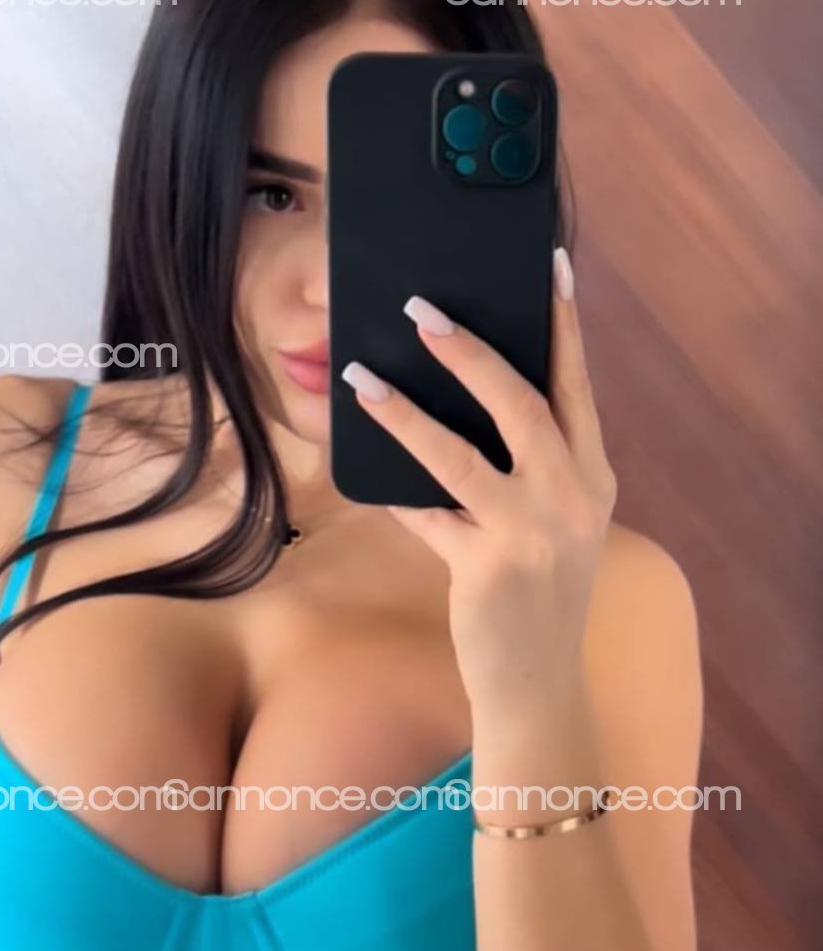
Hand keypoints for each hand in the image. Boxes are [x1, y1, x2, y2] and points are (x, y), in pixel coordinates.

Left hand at [340, 249, 616, 722]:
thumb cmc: (535, 597)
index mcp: (593, 479)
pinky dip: (393, 488)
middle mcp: (572, 498)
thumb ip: (527, 471)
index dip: (563, 325)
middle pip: (521, 403)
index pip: (576, 386)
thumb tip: (463, 404)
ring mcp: (532, 534)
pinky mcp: (488, 568)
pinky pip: (428, 513)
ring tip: (361, 377)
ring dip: (405, 411)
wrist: (537, 683)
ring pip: (460, 455)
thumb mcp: (552, 527)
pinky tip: (358, 462)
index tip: (550, 267)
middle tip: (423, 309)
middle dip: (469, 351)